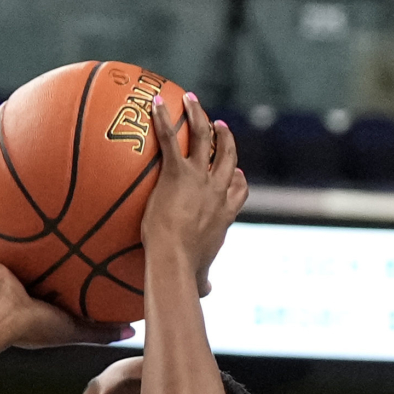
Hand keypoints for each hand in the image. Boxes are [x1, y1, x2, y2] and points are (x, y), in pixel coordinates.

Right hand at [0, 235, 133, 348]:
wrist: (2, 317)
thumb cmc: (36, 324)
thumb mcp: (75, 328)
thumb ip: (101, 329)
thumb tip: (134, 329)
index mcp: (28, 305)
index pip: (44, 287)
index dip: (54, 275)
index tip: (68, 260)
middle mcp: (8, 289)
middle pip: (21, 265)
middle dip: (30, 252)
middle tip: (44, 234)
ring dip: (2, 237)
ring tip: (13, 213)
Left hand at [139, 91, 247, 278]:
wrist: (175, 261)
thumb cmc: (185, 272)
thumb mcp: (200, 276)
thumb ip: (204, 282)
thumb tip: (206, 293)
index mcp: (226, 213)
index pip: (238, 190)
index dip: (238, 177)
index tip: (237, 170)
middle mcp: (218, 191)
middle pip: (227, 157)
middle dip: (225, 138)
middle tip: (218, 124)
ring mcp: (200, 179)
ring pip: (205, 138)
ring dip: (199, 116)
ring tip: (191, 100)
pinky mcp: (178, 173)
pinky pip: (170, 139)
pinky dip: (164, 118)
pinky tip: (154, 103)